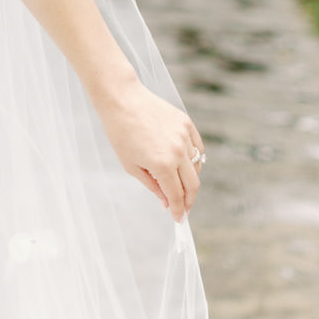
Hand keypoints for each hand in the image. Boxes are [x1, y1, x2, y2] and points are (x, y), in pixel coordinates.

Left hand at [93, 79, 204, 222]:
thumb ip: (152, 186)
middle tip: (183, 207)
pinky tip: (184, 163)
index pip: (177, 195)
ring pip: (197, 166)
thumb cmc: (121, 133)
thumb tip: (166, 202)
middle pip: (193, 184)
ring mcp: (184, 136)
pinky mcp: (186, 123)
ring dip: (190, 178)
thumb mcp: (131, 165)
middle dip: (189, 200)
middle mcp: (177, 152)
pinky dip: (195, 158)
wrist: (121, 99)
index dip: (179, 210)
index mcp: (162, 164)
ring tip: (178, 182)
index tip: (179, 218)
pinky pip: (198, 147)